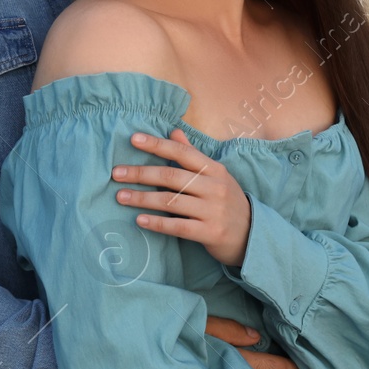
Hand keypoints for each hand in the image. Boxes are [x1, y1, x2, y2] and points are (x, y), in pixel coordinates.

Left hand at [114, 130, 251, 265]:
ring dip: (142, 199)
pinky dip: (157, 223)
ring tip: (120, 197)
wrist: (252, 236)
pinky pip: (178, 226)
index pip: (182, 152)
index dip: (157, 144)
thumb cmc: (226, 202)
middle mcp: (215, 187)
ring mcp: (214, 211)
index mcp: (214, 169)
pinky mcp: (211, 232)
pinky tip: (139, 220)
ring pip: (171, 201)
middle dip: (141, 174)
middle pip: (171, 177)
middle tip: (116, 173)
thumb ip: (193, 155)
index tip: (133, 140)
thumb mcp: (215, 176)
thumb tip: (174, 131)